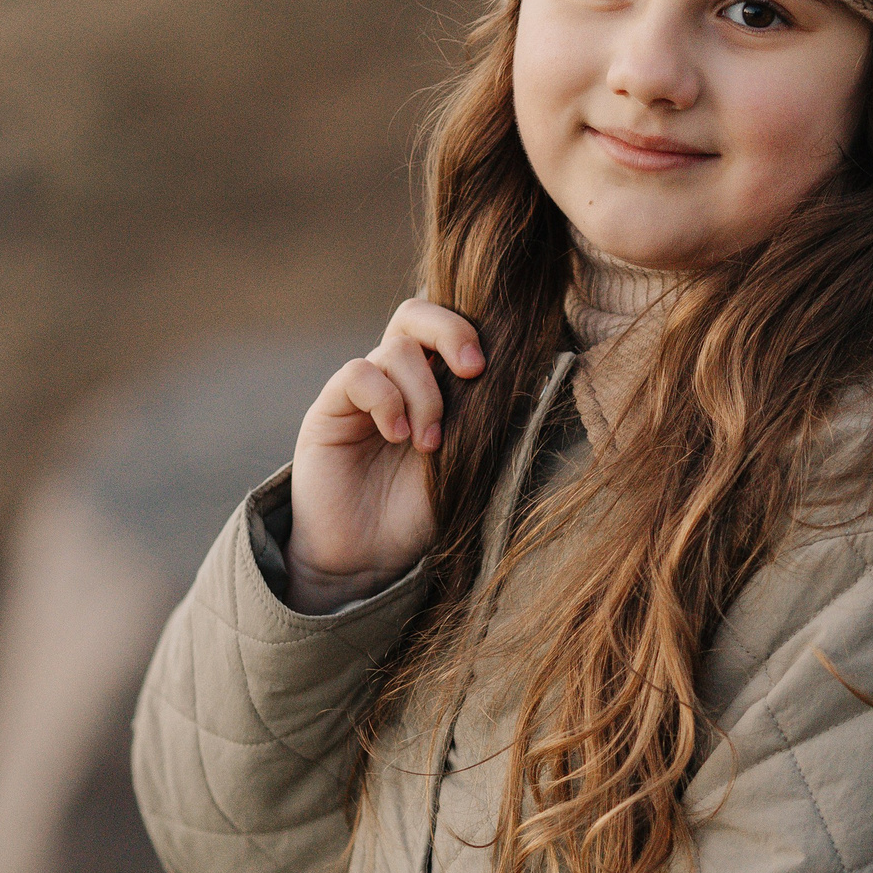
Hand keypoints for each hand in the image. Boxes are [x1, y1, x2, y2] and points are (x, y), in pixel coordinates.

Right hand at [284, 300, 484, 613]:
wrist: (366, 558)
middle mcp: (397, 378)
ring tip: (428, 444)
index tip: (494, 369)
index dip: (474, 330)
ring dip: (424, 393)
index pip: (450, 326)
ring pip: (396, 348)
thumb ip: (491, 420)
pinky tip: (397, 435)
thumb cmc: (421, 514)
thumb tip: (541, 375)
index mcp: (434, 384)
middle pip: (417, 313)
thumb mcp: (470, 464)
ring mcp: (363, 390)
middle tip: (472, 371)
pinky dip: (386, 398)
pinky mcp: (331, 407)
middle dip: (451, 331)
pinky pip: (359, 374)